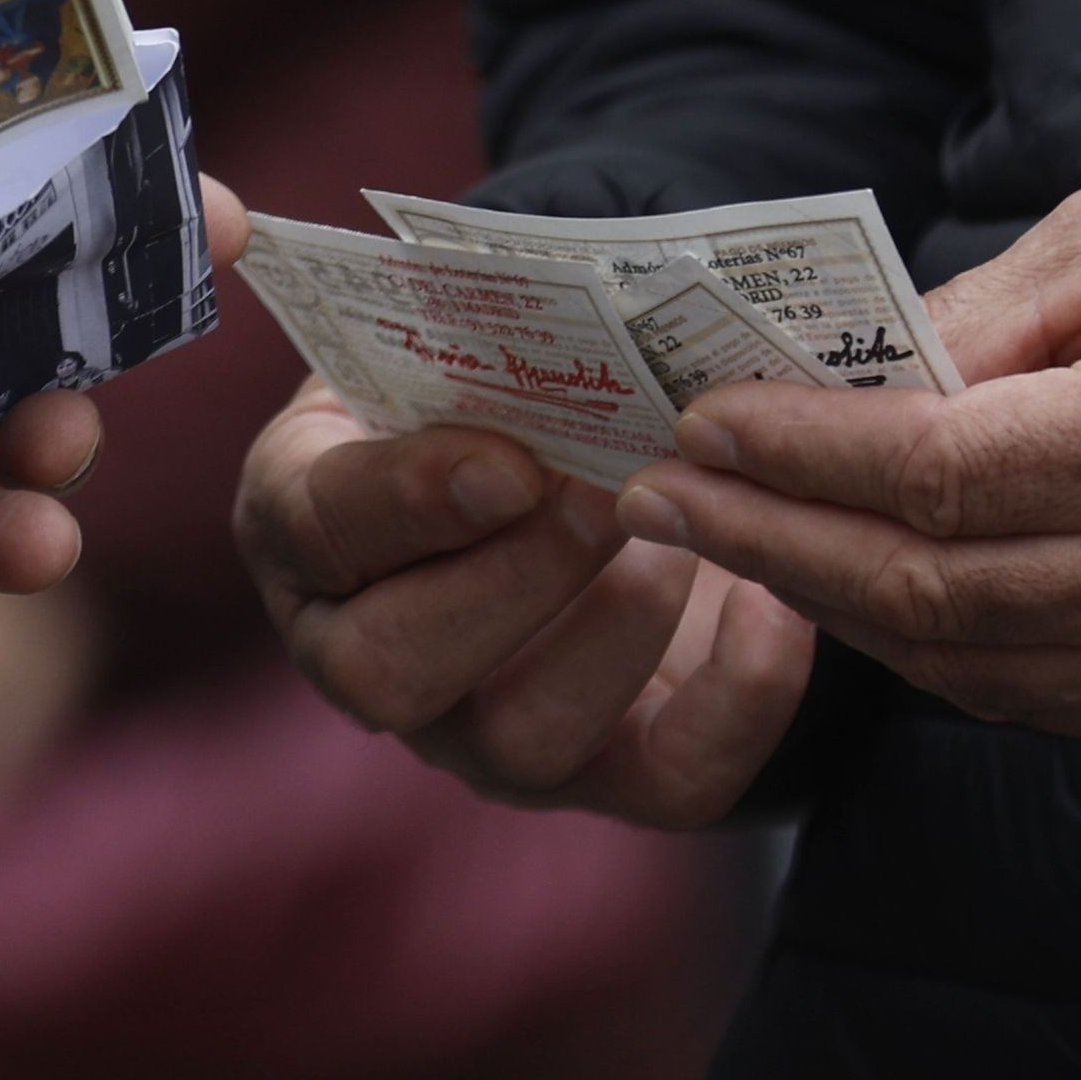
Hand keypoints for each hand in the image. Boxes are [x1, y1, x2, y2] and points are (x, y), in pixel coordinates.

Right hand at [234, 381, 812, 827]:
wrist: (577, 456)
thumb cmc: (491, 386)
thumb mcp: (446, 342)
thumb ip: (456, 333)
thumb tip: (533, 298)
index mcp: (308, 530)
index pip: (319, 531)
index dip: (407, 500)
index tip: (507, 462)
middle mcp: (373, 657)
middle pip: (394, 673)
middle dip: (513, 580)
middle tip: (604, 492)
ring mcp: (484, 734)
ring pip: (525, 740)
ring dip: (615, 630)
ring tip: (679, 537)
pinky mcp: (610, 772)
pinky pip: (671, 781)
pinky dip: (737, 701)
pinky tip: (772, 603)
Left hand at [616, 175, 1080, 739]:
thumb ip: (972, 316)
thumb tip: (828, 378)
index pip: (933, 473)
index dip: (799, 454)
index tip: (697, 421)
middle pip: (922, 586)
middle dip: (768, 539)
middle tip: (658, 494)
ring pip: (956, 658)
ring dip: (823, 599)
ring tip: (725, 535)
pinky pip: (1019, 694)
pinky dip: (916, 643)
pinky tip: (844, 585)